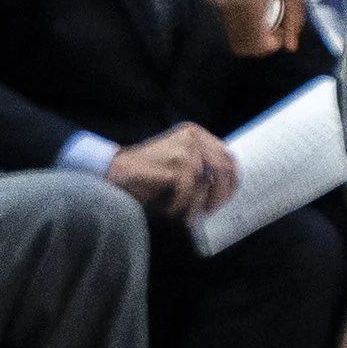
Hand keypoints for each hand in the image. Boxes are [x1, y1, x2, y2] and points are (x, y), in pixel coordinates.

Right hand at [104, 121, 239, 219]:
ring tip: (185, 213)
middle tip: (208, 211)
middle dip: (219, 195)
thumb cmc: (147, 177)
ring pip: (208, 182)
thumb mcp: (179, 167)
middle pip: (223, 169)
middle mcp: (193, 136)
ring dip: (198, 204)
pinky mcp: (176, 162)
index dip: (231, 180)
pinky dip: (181, 205)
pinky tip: (170, 210)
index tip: (226, 199)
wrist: (115, 174)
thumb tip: (228, 190)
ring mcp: (185, 147)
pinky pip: (190, 191)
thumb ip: (202, 170)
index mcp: (195, 134)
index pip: (228, 156)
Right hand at [199, 0, 304, 56]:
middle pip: (237, 43)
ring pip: (227, 28)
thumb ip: (293, 18)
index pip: (253, 45)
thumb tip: (290, 46)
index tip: (280, 32)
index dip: (270, 45)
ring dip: (246, 26)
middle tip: (272, 23)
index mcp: (248, 3)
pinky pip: (219, 11)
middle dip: (258, 40)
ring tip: (260, 4)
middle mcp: (224, 3)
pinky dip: (234, 10)